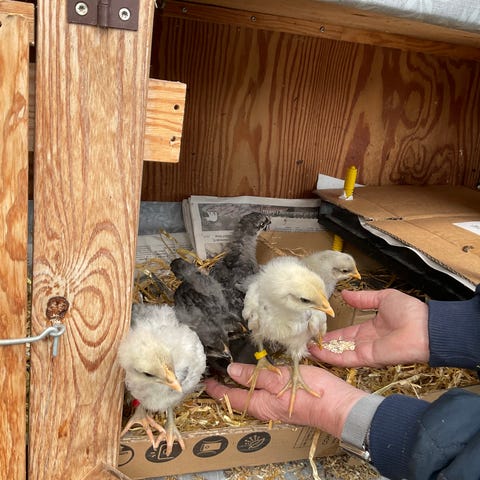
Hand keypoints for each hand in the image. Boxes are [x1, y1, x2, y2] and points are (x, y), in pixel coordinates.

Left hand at [205, 363, 366, 437]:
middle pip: (241, 397)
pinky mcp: (288, 397)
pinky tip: (260, 371)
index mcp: (261, 404)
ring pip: (254, 393)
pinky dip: (258, 380)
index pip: (232, 397)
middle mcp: (266, 406)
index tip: (206, 381)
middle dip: (227, 387)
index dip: (217, 389)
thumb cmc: (310, 393)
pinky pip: (267, 389)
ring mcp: (277, 402)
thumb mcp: (279, 379)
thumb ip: (256, 375)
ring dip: (242, 383)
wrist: (339, 405)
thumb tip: (232, 370)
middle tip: (217, 373)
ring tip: (233, 370)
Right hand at [310, 288, 428, 367]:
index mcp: (370, 329)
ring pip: (339, 353)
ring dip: (323, 352)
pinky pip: (346, 359)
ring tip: (306, 348)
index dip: (332, 333)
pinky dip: (331, 356)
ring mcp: (366, 351)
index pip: (346, 333)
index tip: (317, 331)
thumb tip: (345, 294)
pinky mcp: (368, 358)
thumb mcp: (383, 298)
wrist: (426, 328)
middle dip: (324, 344)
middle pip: (340, 345)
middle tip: (306, 341)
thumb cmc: (409, 312)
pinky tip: (316, 353)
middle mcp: (366, 342)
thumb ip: (363, 299)